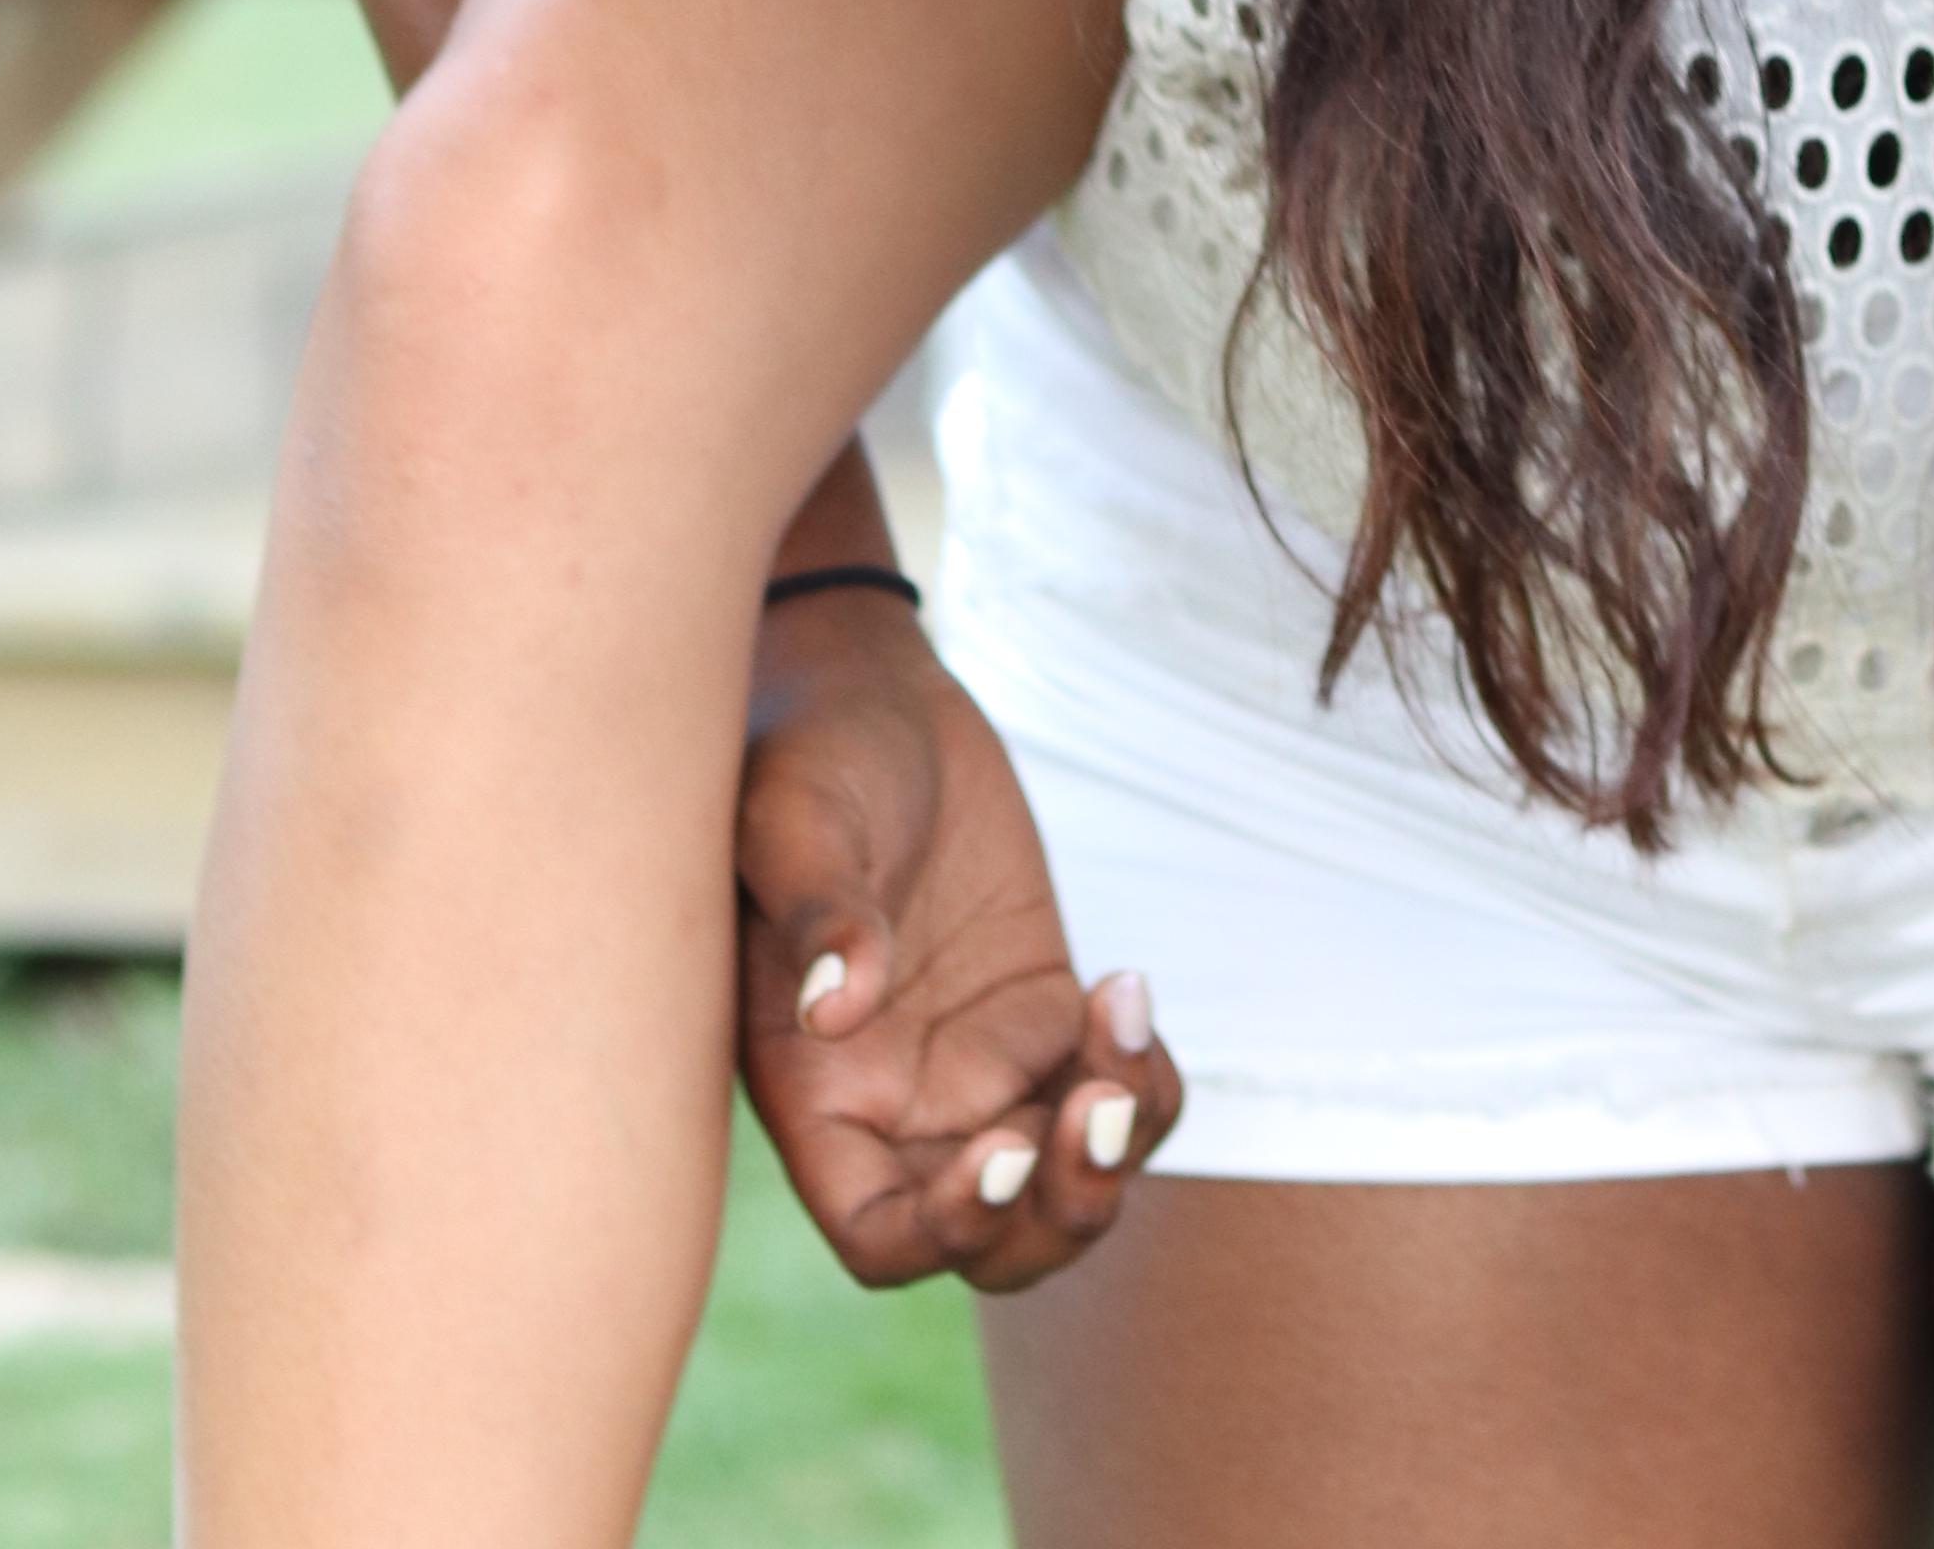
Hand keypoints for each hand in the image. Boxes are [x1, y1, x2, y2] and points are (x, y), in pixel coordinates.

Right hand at [734, 585, 1184, 1293]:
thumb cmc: (799, 751)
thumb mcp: (788, 814)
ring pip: (1063, 1186)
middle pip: (993, 1246)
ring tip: (1122, 1020)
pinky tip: (1127, 989)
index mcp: (818, 1093)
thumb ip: (813, 912)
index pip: (880, 1238)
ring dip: (1115, 1149)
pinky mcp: (1042, 1011)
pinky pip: (1111, 1096)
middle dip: (1058, 1214)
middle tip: (1093, 1108)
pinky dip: (1145, 1081)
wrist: (864, 688)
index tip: (1001, 1146)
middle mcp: (899, 1106)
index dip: (944, 1230)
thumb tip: (831, 1007)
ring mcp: (980, 1064)